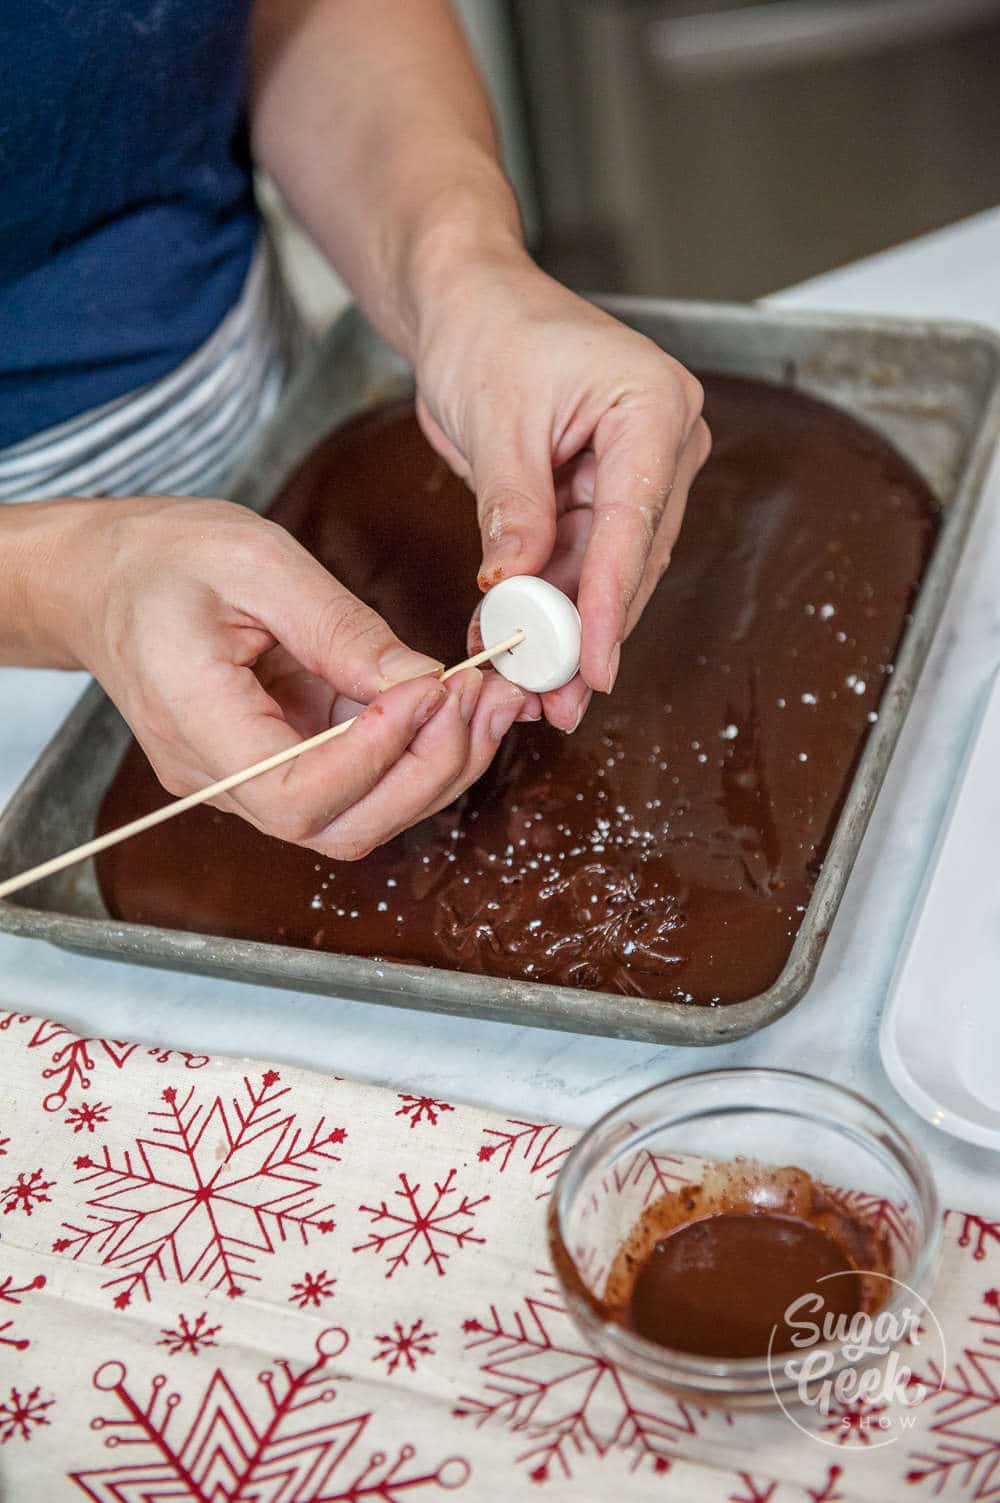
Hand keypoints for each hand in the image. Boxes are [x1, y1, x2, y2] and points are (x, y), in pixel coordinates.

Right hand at [42, 497, 530, 856]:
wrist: (101, 579)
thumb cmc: (161, 558)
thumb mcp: (254, 561)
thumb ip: (338, 629)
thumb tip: (422, 684)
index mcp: (193, 724)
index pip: (295, 793)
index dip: (376, 756)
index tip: (431, 690)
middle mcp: (217, 776)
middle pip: (338, 827)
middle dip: (427, 772)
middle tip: (484, 699)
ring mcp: (245, 780)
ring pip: (357, 818)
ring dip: (434, 769)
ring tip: (487, 700)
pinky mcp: (274, 764)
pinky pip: (354, 785)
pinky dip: (414, 753)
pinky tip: (455, 705)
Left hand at [413, 254, 710, 730]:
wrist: (469, 304)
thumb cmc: (488, 330)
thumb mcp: (495, 420)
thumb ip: (512, 509)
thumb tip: (514, 587)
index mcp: (654, 407)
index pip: (633, 524)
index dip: (608, 603)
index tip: (592, 666)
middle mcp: (661, 444)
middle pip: (628, 560)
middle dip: (585, 633)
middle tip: (555, 699)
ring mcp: (634, 473)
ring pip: (603, 572)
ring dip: (562, 631)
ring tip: (530, 690)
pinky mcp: (600, 496)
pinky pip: (574, 563)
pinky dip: (542, 605)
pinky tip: (512, 648)